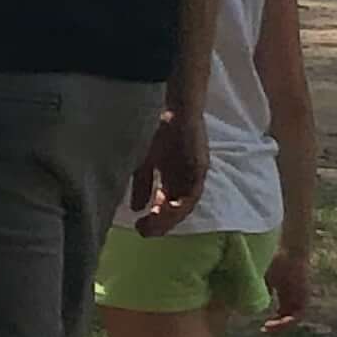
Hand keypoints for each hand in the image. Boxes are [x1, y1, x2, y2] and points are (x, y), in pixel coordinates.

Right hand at [130, 99, 208, 234]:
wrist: (171, 105)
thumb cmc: (156, 128)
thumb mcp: (143, 160)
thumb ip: (141, 184)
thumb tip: (136, 208)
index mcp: (169, 177)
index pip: (163, 205)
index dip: (153, 218)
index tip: (139, 228)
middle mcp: (182, 179)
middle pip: (174, 209)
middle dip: (160, 223)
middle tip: (145, 232)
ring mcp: (193, 175)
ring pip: (185, 205)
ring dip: (171, 218)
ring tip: (155, 225)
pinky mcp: (200, 168)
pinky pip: (194, 193)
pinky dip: (182, 204)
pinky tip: (170, 210)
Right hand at [262, 239, 314, 333]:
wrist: (290, 248)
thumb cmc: (274, 257)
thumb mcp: (261, 275)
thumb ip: (256, 288)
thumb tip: (243, 301)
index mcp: (285, 291)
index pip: (280, 312)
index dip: (272, 322)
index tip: (261, 326)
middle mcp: (295, 296)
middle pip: (287, 317)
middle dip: (276, 326)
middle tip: (264, 330)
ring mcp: (301, 297)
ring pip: (293, 318)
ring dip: (281, 326)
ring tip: (268, 327)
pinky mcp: (305, 296)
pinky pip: (299, 315)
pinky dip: (288, 320)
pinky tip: (276, 321)